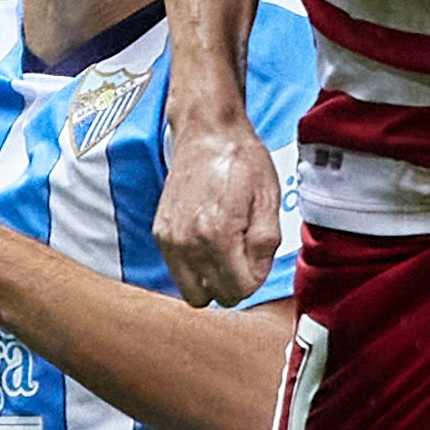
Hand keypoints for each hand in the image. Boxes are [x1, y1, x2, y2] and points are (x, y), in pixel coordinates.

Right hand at [154, 115, 280, 306]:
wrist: (207, 133)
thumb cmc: (241, 160)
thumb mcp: (269, 198)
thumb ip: (266, 243)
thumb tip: (257, 273)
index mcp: (219, 234)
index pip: (240, 290)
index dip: (256, 277)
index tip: (258, 255)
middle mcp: (189, 242)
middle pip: (217, 296)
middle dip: (235, 282)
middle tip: (244, 254)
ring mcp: (171, 240)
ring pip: (194, 293)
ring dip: (213, 281)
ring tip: (225, 251)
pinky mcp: (160, 234)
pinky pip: (178, 274)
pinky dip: (195, 268)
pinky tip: (208, 242)